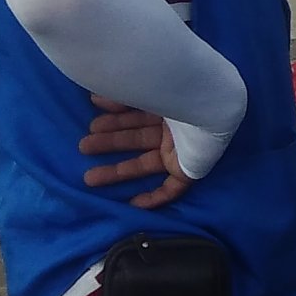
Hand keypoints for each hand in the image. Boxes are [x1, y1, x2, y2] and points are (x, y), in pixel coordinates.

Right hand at [78, 94, 193, 208]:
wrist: (211, 104)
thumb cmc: (176, 92)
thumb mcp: (144, 91)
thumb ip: (121, 95)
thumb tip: (96, 94)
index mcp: (166, 105)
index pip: (136, 114)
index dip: (115, 117)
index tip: (94, 120)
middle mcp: (174, 127)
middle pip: (135, 139)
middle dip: (109, 142)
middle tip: (83, 146)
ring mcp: (182, 149)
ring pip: (144, 164)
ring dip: (118, 171)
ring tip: (89, 176)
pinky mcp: (190, 169)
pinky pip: (173, 188)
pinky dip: (155, 198)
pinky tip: (133, 204)